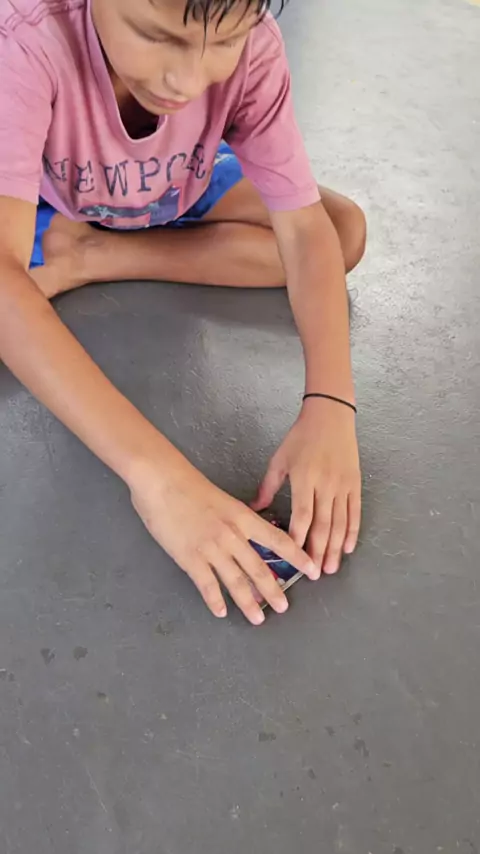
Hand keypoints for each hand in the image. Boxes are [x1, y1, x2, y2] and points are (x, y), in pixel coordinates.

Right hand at [130, 456, 318, 625]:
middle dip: (273, 590)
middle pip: (258, 568)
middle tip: (284, 607)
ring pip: (236, 581)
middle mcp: (232, 535)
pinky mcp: (190, 558)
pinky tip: (222, 612)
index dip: (297, 557)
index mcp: (243, 517)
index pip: (278, 541)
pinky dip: (215, 601)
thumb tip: (245, 537)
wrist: (162, 480)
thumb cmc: (189, 485)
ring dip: (248, 602)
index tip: (312, 570)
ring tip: (258, 618)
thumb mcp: (223, 500)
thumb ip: (236, 520)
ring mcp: (211, 548)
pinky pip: (207, 585)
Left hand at [252, 399, 360, 573]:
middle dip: (319, 551)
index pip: (303, 515)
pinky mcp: (354, 484)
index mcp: (304, 479)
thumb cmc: (301, 437)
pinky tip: (348, 547)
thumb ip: (268, 486)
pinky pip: (354, 512)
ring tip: (331, 568)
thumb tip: (254, 509)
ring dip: (335, 547)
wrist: (331, 417)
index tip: (295, 558)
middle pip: (323, 524)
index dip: (299, 539)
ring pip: (340, 522)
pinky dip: (352, 531)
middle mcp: (325, 485)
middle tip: (316, 574)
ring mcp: (342, 485)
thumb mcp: (279, 459)